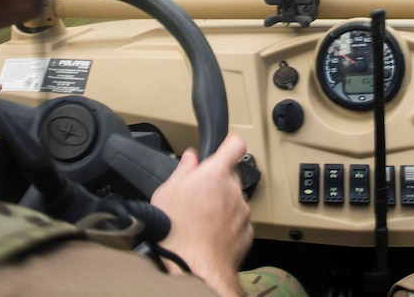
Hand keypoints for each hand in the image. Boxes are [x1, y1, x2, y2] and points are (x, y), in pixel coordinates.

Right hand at [152, 134, 252, 296]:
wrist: (193, 268)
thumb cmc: (177, 233)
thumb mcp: (166, 193)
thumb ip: (182, 170)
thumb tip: (190, 159)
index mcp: (215, 174)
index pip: (235, 145)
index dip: (229, 145)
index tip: (225, 147)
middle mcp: (234, 190)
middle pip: (231, 176)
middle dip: (218, 182)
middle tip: (198, 195)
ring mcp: (242, 211)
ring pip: (235, 199)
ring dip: (223, 204)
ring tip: (201, 219)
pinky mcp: (247, 232)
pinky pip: (238, 221)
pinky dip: (227, 224)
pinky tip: (209, 233)